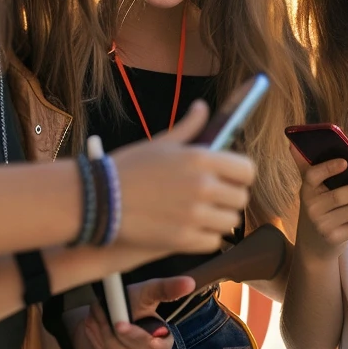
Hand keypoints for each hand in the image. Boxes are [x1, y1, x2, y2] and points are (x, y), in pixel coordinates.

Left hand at [70, 275, 193, 348]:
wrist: (99, 317)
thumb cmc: (128, 302)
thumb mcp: (146, 292)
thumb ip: (165, 289)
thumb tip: (190, 283)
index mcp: (161, 337)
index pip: (164, 345)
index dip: (158, 343)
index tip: (153, 340)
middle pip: (135, 345)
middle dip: (123, 329)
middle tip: (114, 317)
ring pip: (116, 348)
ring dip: (103, 327)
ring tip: (96, 311)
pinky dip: (94, 338)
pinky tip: (92, 326)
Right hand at [113, 101, 254, 254]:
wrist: (100, 197)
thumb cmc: (130, 166)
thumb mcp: (162, 142)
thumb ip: (190, 126)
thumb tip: (203, 107)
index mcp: (202, 159)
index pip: (247, 169)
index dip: (242, 174)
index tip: (233, 177)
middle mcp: (203, 187)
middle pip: (241, 198)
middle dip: (231, 196)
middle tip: (215, 196)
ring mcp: (194, 215)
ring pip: (230, 222)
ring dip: (220, 218)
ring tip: (204, 213)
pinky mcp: (183, 239)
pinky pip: (213, 241)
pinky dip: (206, 236)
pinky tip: (192, 228)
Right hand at [294, 149, 347, 260]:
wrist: (312, 246)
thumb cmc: (316, 210)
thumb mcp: (310, 191)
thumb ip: (306, 167)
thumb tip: (293, 144)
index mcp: (307, 190)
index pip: (312, 176)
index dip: (328, 169)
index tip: (345, 162)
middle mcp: (312, 208)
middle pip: (339, 196)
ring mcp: (324, 225)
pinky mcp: (336, 238)